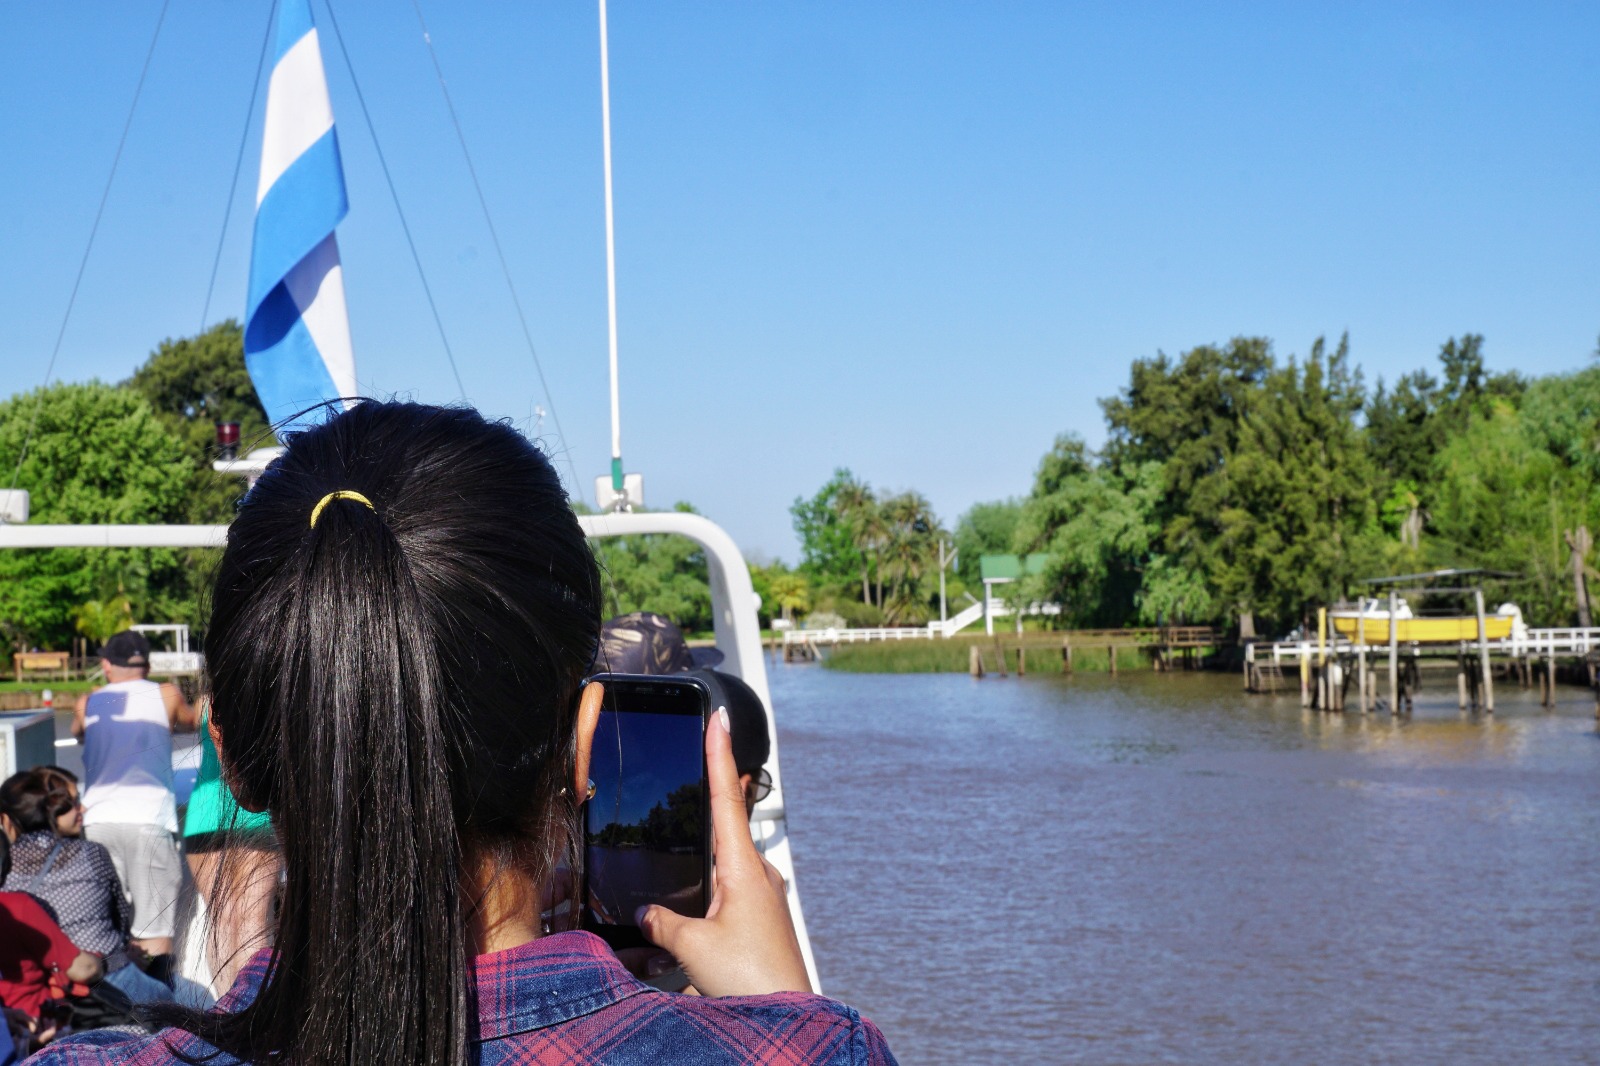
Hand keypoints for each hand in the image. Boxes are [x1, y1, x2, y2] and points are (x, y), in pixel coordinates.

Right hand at [636, 706, 811, 997]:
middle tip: (703, 758)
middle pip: (726, 825)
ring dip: (703, 862)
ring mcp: (763, 899)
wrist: (787, 1018)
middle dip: (708, 799)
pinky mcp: (762, 923)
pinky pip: (728, 897)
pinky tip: (691, 919)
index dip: (719, 753)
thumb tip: (648, 914)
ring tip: (686, 855)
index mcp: (743, 867)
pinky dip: (707, 896)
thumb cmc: (751, 980)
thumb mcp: (692, 945)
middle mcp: (758, 876)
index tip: (721, 717)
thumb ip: (663, 922)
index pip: (727, 796)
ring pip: (724, 867)